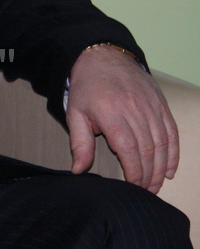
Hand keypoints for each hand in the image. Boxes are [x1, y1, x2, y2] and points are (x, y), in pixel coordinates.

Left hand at [66, 44, 178, 192]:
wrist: (102, 57)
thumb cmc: (86, 87)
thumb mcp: (75, 113)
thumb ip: (79, 144)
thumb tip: (78, 170)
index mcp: (111, 113)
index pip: (129, 149)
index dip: (134, 172)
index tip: (133, 187)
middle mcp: (134, 110)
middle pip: (148, 149)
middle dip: (149, 175)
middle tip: (146, 191)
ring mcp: (150, 106)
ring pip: (162, 143)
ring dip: (162, 168)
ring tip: (157, 184)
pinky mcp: (160, 104)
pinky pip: (171, 132)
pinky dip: (173, 152)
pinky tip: (170, 168)